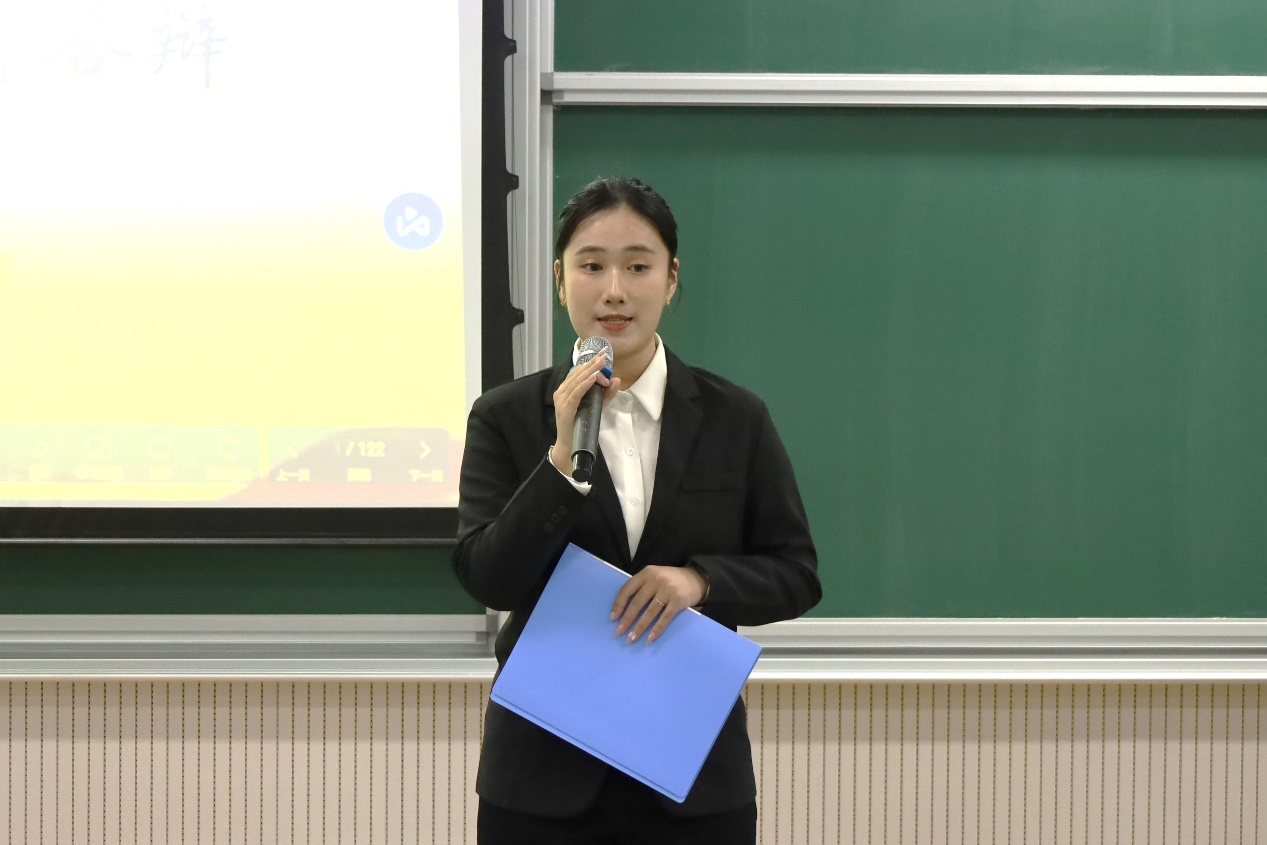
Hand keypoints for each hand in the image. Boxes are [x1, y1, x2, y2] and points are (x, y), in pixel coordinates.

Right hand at [549, 353, 619, 473]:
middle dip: (592, 363)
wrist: (571, 445)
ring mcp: (561, 400)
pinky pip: (575, 394)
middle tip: (604, 355)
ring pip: (576, 381)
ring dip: (589, 371)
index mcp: (566, 389)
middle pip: (577, 373)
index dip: (590, 362)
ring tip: (600, 363)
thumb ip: (606, 394)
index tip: (603, 355)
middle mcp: (561, 392)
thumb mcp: (597, 406)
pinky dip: (584, 385)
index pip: (577, 371)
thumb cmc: (582, 424)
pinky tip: (592, 378)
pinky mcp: (565, 409)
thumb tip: (616, 379)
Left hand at [611, 565, 707, 643]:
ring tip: (631, 639)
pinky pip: (665, 618)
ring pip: (650, 612)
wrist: (696, 579)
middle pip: (637, 603)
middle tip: (619, 633)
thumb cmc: (669, 580)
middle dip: (627, 620)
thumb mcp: (654, 577)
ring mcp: (668, 591)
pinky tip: (649, 638)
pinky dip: (657, 629)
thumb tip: (623, 610)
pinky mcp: (678, 601)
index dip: (619, 605)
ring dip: (639, 627)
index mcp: (646, 573)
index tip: (612, 619)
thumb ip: (641, 587)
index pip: (628, 589)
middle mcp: (656, 580)